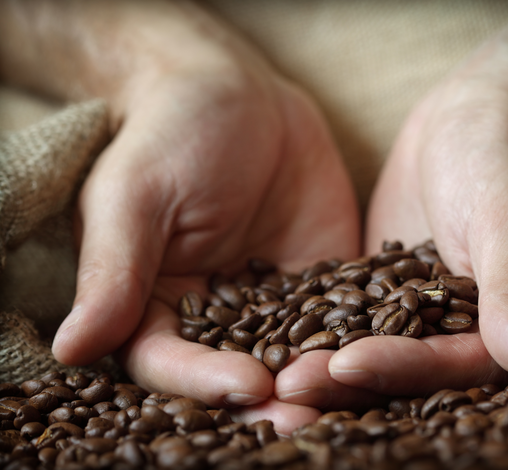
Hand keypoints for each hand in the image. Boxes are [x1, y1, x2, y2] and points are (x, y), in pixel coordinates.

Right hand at [0, 2, 363, 431]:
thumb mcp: (135, 197)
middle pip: (240, 371)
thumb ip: (113, 272)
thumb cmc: (169, 136)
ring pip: (298, 352)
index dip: (206, 380)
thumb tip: (70, 347)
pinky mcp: (322, 278)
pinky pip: (344, 313)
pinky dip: (365, 333)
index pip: (173, 361)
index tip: (248, 387)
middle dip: (275, 399)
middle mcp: (216, 317)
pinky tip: (394, 350)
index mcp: (156, 306)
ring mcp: (275, 300)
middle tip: (310, 420)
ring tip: (357, 396)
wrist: (235, 95)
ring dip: (325, 378)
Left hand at [275, 0, 507, 406]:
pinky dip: (326, 330)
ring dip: (330, 363)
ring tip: (274, 372)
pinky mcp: (399, 291)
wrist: (481, 110)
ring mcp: (437, 315)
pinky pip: (363, 318)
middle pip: (417, 372)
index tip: (346, 365)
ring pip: (384, 352)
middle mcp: (486, 334)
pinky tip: (278, 337)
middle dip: (354, 379)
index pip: (464, 365)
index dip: (406, 369)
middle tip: (289, 385)